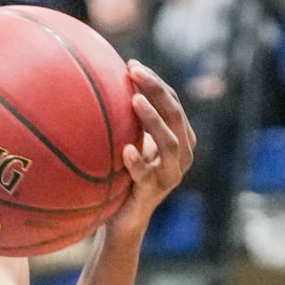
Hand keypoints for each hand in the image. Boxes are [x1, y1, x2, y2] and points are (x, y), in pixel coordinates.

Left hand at [114, 63, 194, 225]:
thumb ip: (128, 119)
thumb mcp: (129, 141)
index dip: (155, 82)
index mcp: (178, 138)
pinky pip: (147, 176)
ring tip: (135, 101)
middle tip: (135, 73)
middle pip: (175, 115)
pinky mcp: (154, 192)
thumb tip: (102, 78)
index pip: (172, 102)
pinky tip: (126, 151)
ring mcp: (170, 175)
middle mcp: (181, 155)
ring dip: (153, 120)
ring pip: (171, 144)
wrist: (122, 219)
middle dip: (157, 91)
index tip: (132, 65)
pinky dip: (138, 163)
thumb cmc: (124, 175)